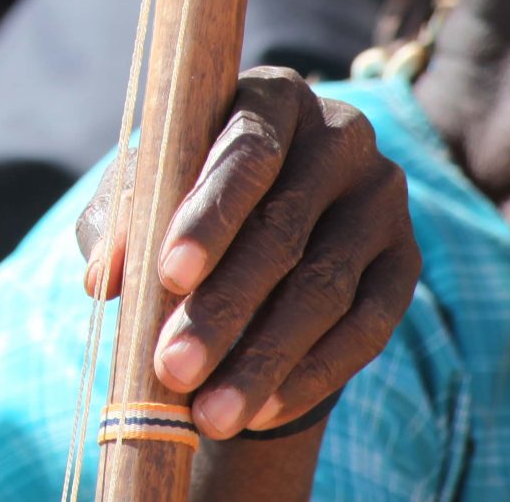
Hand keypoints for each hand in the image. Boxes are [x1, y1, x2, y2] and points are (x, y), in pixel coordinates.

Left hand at [78, 67, 419, 440]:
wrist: (262, 219)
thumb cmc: (184, 191)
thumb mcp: (144, 191)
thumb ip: (120, 222)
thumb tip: (103, 277)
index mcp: (272, 96)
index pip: (248, 152)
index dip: (210, 216)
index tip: (167, 275)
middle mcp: (341, 136)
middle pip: (284, 230)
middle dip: (223, 308)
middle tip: (172, 368)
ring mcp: (382, 200)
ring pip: (325, 289)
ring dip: (263, 359)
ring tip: (209, 412)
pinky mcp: (406, 261)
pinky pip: (367, 328)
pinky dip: (310, 375)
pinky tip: (262, 410)